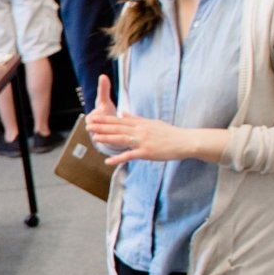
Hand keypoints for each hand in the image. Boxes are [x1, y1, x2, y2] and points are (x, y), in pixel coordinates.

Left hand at [85, 78, 203, 165]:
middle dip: (102, 127)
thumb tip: (123, 113)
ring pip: (121, 139)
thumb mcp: (152, 122)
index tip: (93, 117)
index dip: (105, 119)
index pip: (119, 120)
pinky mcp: (147, 152)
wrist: (185, 141)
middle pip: (117, 128)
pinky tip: (108, 161)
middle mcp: (140, 131)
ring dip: (107, 139)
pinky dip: (118, 159)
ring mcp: (143, 141)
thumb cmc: (170, 133)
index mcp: (141, 124)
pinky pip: (130, 156)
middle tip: (88, 125)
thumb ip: (136, 119)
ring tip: (94, 138)